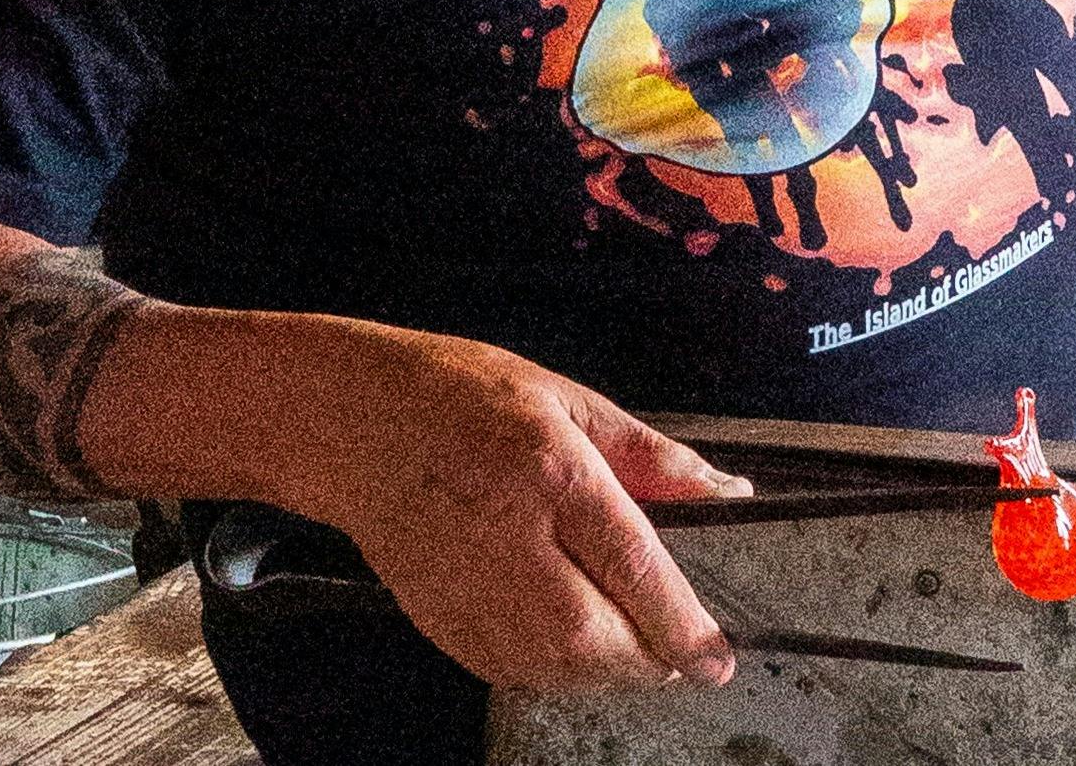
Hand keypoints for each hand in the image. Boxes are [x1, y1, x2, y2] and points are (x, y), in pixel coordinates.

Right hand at [289, 325, 752, 694]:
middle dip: (653, 659)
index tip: (717, 658)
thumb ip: (650, 456)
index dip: (686, 628)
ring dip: (609, 671)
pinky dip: (557, 671)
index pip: (636, 573)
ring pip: (563, 674)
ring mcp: (472, 593)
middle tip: (680, 647)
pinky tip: (568, 636)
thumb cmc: (459, 399)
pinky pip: (518, 675)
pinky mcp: (444, 625)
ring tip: (629, 640)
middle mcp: (513, 545)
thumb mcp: (568, 400)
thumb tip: (721, 491)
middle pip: (603, 645)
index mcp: (554, 476)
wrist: (354, 426)